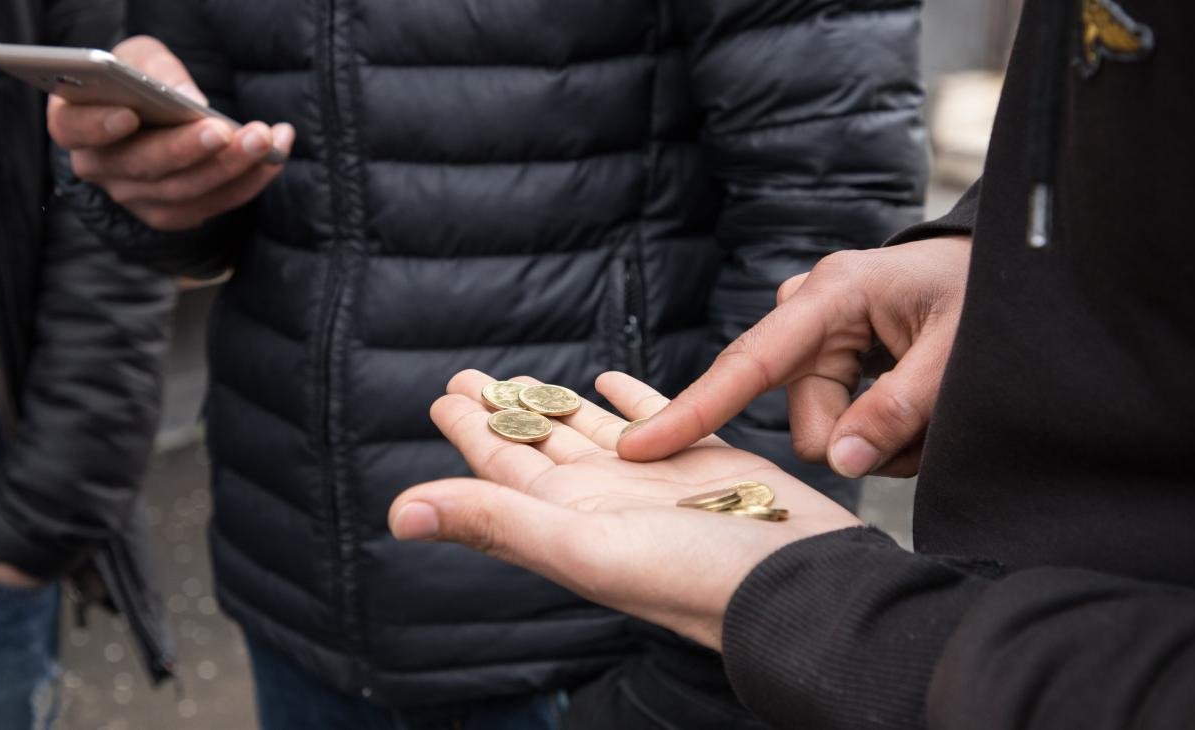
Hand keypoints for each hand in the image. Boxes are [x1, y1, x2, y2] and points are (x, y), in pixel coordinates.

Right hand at [47, 35, 295, 231]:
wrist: (153, 114)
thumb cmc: (139, 78)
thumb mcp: (140, 58)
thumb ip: (156, 69)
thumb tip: (190, 100)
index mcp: (75, 122)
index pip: (73, 128)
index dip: (97, 125)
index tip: (128, 115)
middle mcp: (99, 167)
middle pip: (141, 165)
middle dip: (188, 148)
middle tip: (224, 130)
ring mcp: (134, 197)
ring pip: (183, 191)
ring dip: (230, 166)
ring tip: (265, 138)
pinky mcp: (172, 214)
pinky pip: (214, 204)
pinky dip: (249, 181)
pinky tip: (276, 155)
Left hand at [389, 370, 861, 649]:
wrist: (795, 584)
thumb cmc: (693, 575)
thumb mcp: (581, 546)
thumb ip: (495, 522)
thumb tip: (399, 515)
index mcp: (568, 518)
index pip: (503, 467)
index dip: (471, 431)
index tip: (443, 395)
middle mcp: (605, 498)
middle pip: (540, 444)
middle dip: (503, 409)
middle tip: (468, 374)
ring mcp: (654, 479)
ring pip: (591, 430)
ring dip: (557, 402)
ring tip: (524, 377)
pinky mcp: (704, 459)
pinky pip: (658, 418)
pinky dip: (632, 397)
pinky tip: (613, 379)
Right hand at [619, 237, 971, 477]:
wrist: (996, 268)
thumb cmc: (983, 296)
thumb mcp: (958, 353)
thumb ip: (900, 410)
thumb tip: (840, 462)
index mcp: (831, 295)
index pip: (750, 364)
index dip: (694, 412)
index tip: (639, 448)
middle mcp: (809, 313)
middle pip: (808, 419)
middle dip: (864, 438)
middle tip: (930, 415)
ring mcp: (816, 337)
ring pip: (825, 430)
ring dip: (879, 437)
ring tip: (932, 405)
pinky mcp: (828, 357)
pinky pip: (838, 421)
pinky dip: (878, 430)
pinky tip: (914, 403)